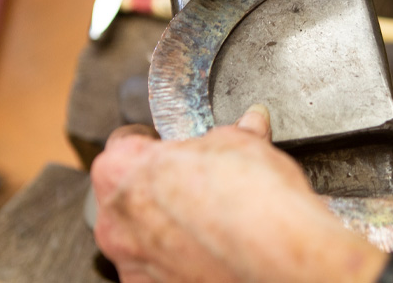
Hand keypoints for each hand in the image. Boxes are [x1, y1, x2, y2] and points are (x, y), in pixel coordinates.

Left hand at [90, 105, 388, 282]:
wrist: (277, 252)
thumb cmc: (250, 198)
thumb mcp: (240, 142)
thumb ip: (231, 133)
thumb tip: (247, 125)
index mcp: (122, 170)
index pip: (124, 145)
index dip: (154, 143)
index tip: (172, 148)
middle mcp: (115, 220)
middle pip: (129, 193)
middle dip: (159, 187)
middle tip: (196, 184)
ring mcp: (132, 261)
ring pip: (141, 235)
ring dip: (166, 226)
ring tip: (207, 221)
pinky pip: (158, 267)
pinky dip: (177, 259)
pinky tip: (209, 250)